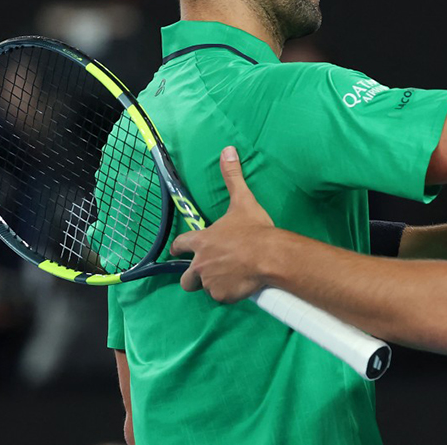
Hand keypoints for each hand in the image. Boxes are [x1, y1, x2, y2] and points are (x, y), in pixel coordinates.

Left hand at [170, 146, 275, 302]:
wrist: (268, 256)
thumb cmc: (254, 229)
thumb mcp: (242, 200)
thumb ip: (233, 177)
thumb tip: (227, 150)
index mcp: (202, 241)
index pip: (180, 245)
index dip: (179, 247)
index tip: (178, 249)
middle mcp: (200, 264)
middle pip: (186, 278)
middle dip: (192, 277)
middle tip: (208, 272)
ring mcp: (210, 282)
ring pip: (206, 288)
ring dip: (214, 284)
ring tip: (231, 278)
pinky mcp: (222, 295)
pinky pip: (223, 297)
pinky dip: (230, 294)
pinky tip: (242, 287)